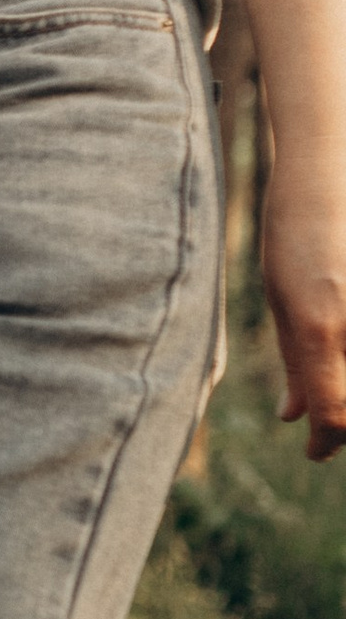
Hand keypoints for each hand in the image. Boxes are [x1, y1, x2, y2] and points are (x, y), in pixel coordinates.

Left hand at [263, 153, 345, 460]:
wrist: (330, 167)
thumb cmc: (295, 230)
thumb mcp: (281, 297)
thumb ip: (295, 361)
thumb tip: (293, 417)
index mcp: (321, 327)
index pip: (336, 415)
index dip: (326, 442)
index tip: (315, 451)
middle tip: (328, 425)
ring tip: (331, 389)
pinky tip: (334, 350)